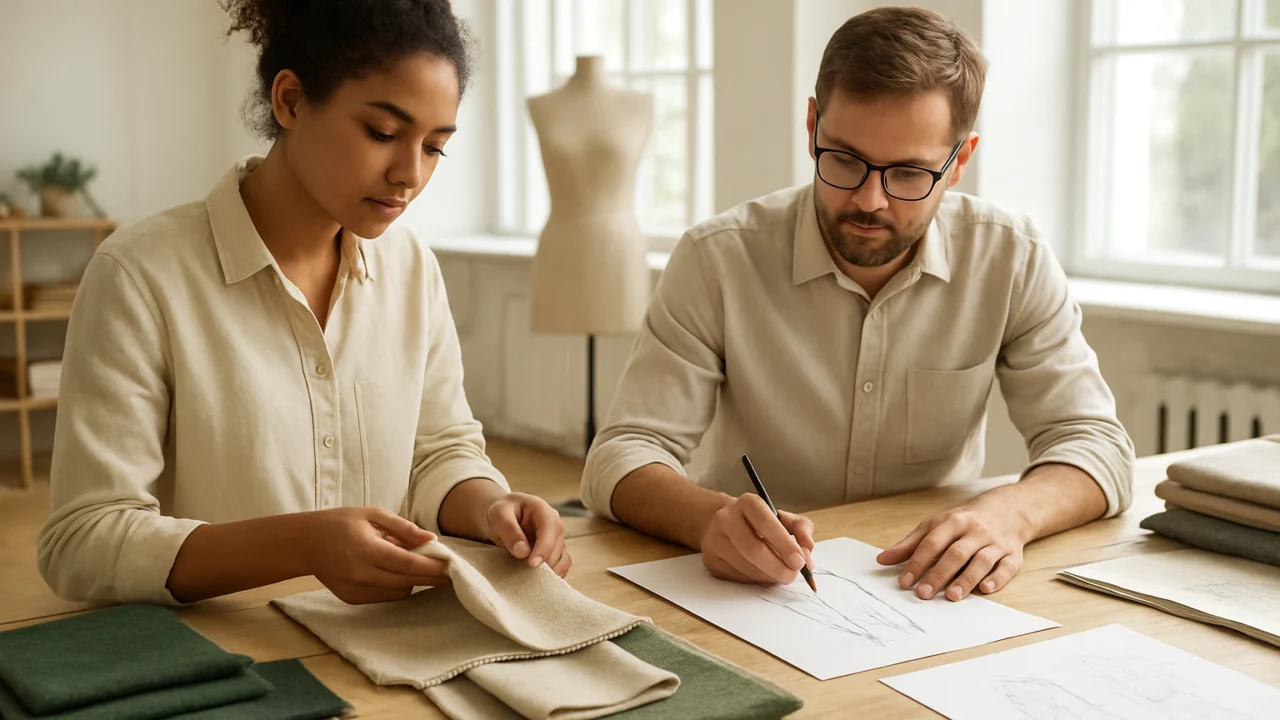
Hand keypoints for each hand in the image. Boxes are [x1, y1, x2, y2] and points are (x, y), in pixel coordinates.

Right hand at [304, 507, 451, 604]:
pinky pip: (385, 596)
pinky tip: (397, 572)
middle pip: (407, 582)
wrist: (305, 543)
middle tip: (450, 572)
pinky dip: (397, 586)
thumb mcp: (373, 515)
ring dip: (414, 582)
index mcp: (366, 549)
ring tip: (419, 565)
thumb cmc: (341, 523)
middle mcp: (360, 574)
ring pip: (399, 593)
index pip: (408, 564)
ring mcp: (355, 590)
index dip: (433, 567)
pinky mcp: (352, 599)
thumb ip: (404, 528)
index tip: (452, 565)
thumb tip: (432, 540)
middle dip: (431, 578)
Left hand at [485, 492, 570, 576]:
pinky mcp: (555, 553)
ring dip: (548, 571)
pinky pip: (561, 568)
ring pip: (562, 560)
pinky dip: (552, 575)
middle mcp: (555, 525)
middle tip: (524, 572)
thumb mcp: (498, 515)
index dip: (543, 548)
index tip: (531, 564)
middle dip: (543, 562)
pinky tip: (537, 578)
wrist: (503, 518)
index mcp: (543, 511)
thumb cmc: (502, 513)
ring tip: (529, 575)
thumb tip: (523, 552)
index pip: (550, 529)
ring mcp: (557, 540)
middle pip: (557, 548)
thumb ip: (509, 530)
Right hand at [700, 494, 814, 584]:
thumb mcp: (784, 519)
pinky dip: (755, 580)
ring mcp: (714, 539)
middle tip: (792, 576)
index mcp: (748, 503)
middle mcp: (726, 518)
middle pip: (753, 549)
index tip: (799, 562)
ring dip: (767, 576)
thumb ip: (801, 529)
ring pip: (745, 566)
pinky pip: (736, 576)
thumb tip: (807, 547)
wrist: (727, 524)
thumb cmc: (761, 523)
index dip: (785, 545)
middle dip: (777, 567)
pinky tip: (762, 574)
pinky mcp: (710, 559)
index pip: (766, 523)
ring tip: (779, 574)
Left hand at [876, 502, 1030, 600]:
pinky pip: (1007, 567)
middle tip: (923, 593)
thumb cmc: (964, 521)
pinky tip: (986, 589)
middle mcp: (975, 531)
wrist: (1008, 509)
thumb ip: (910, 544)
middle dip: (939, 574)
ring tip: (951, 596)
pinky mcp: (1013, 554)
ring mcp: (996, 542)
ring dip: (966, 579)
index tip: (905, 581)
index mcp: (953, 521)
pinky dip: (997, 578)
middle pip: (956, 553)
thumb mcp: (936, 525)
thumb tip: (882, 559)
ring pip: (981, 561)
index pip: (932, 543)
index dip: (917, 562)